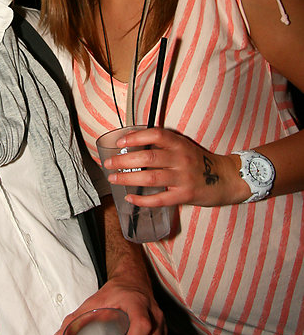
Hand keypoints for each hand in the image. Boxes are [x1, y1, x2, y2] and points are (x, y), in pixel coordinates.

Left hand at [104, 127, 246, 206]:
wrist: (225, 178)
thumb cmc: (198, 162)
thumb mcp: (183, 147)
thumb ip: (163, 146)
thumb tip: (132, 145)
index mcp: (180, 144)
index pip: (156, 135)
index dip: (136, 137)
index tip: (120, 141)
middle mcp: (181, 159)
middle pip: (148, 158)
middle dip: (124, 160)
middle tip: (109, 163)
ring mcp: (183, 178)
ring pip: (150, 178)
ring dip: (128, 178)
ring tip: (113, 178)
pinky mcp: (184, 195)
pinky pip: (159, 199)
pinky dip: (142, 200)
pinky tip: (129, 197)